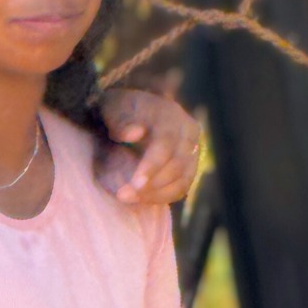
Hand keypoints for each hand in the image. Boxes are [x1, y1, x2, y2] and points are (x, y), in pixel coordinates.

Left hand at [97, 86, 200, 205]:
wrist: (134, 111)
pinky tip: (140, 199)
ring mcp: (192, 151)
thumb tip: (134, 133)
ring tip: (128, 198)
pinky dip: (162, 197)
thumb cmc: (121, 110)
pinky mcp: (190, 167)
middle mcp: (187, 133)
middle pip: (177, 165)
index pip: (166, 144)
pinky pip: (181, 188)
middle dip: (151, 185)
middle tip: (123, 195)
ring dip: (155, 195)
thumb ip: (120, 120)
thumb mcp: (114, 109)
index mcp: (171, 115)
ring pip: (182, 180)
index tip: (135, 183)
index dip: (151, 166)